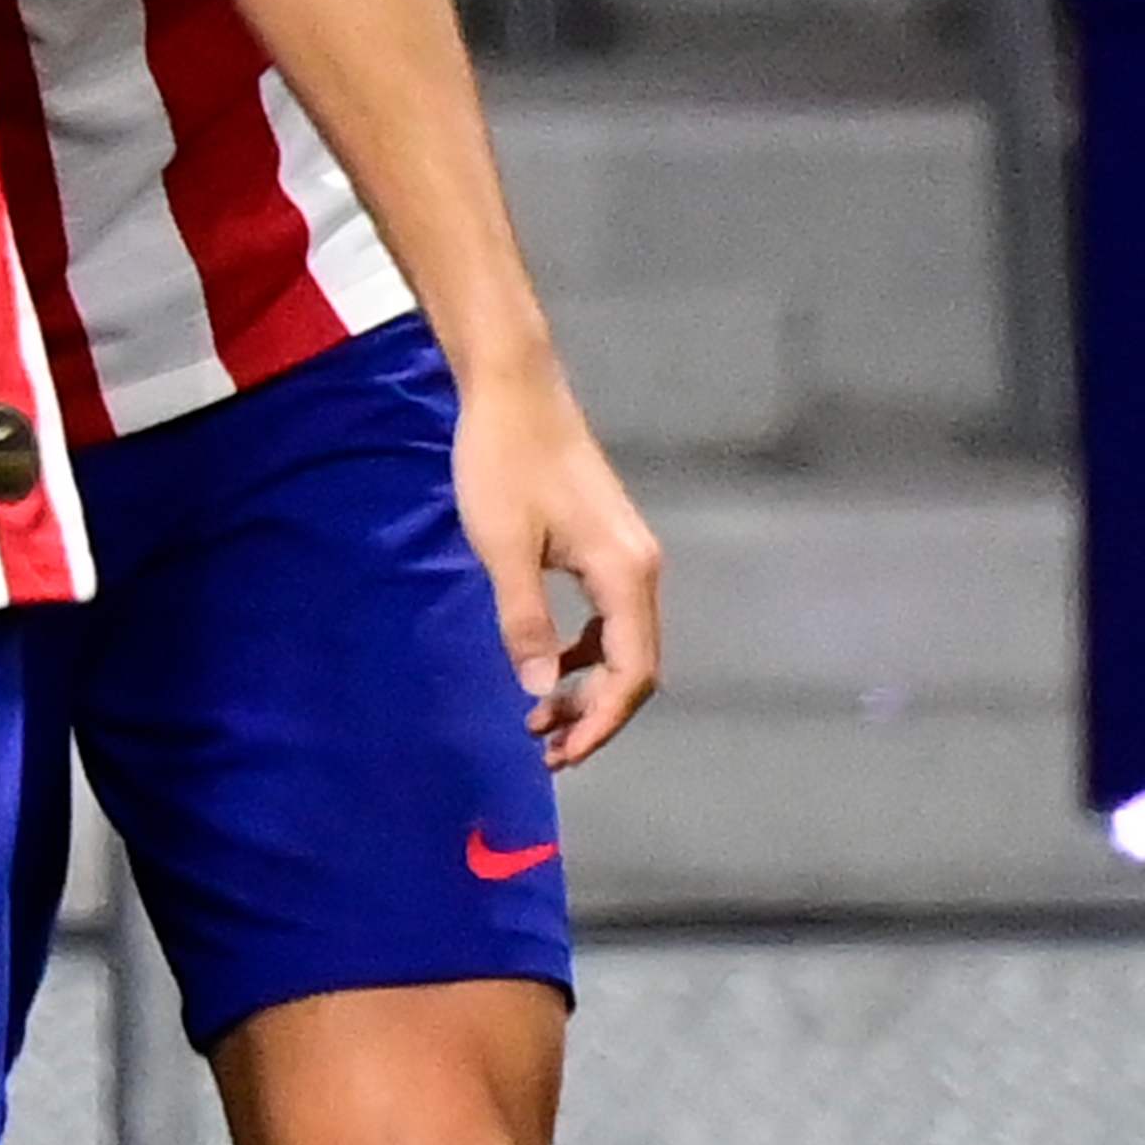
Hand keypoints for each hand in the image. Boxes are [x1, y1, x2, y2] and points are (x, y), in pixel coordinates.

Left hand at [452, 350, 665, 765]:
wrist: (513, 389)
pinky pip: (610, 617)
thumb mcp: (502, 547)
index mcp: (626, 574)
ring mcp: (629, 556)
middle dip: (596, 713)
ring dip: (588, 684)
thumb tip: (538, 691)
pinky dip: (584, 650)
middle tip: (544, 746)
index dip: (602, 722)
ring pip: (624, 643)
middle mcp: (641, 569)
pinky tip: (549, 663)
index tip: (561, 754)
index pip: (633, 672)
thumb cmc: (502, 462)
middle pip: (637, 666)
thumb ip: (523, 622)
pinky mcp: (607, 544)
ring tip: (539, 715)